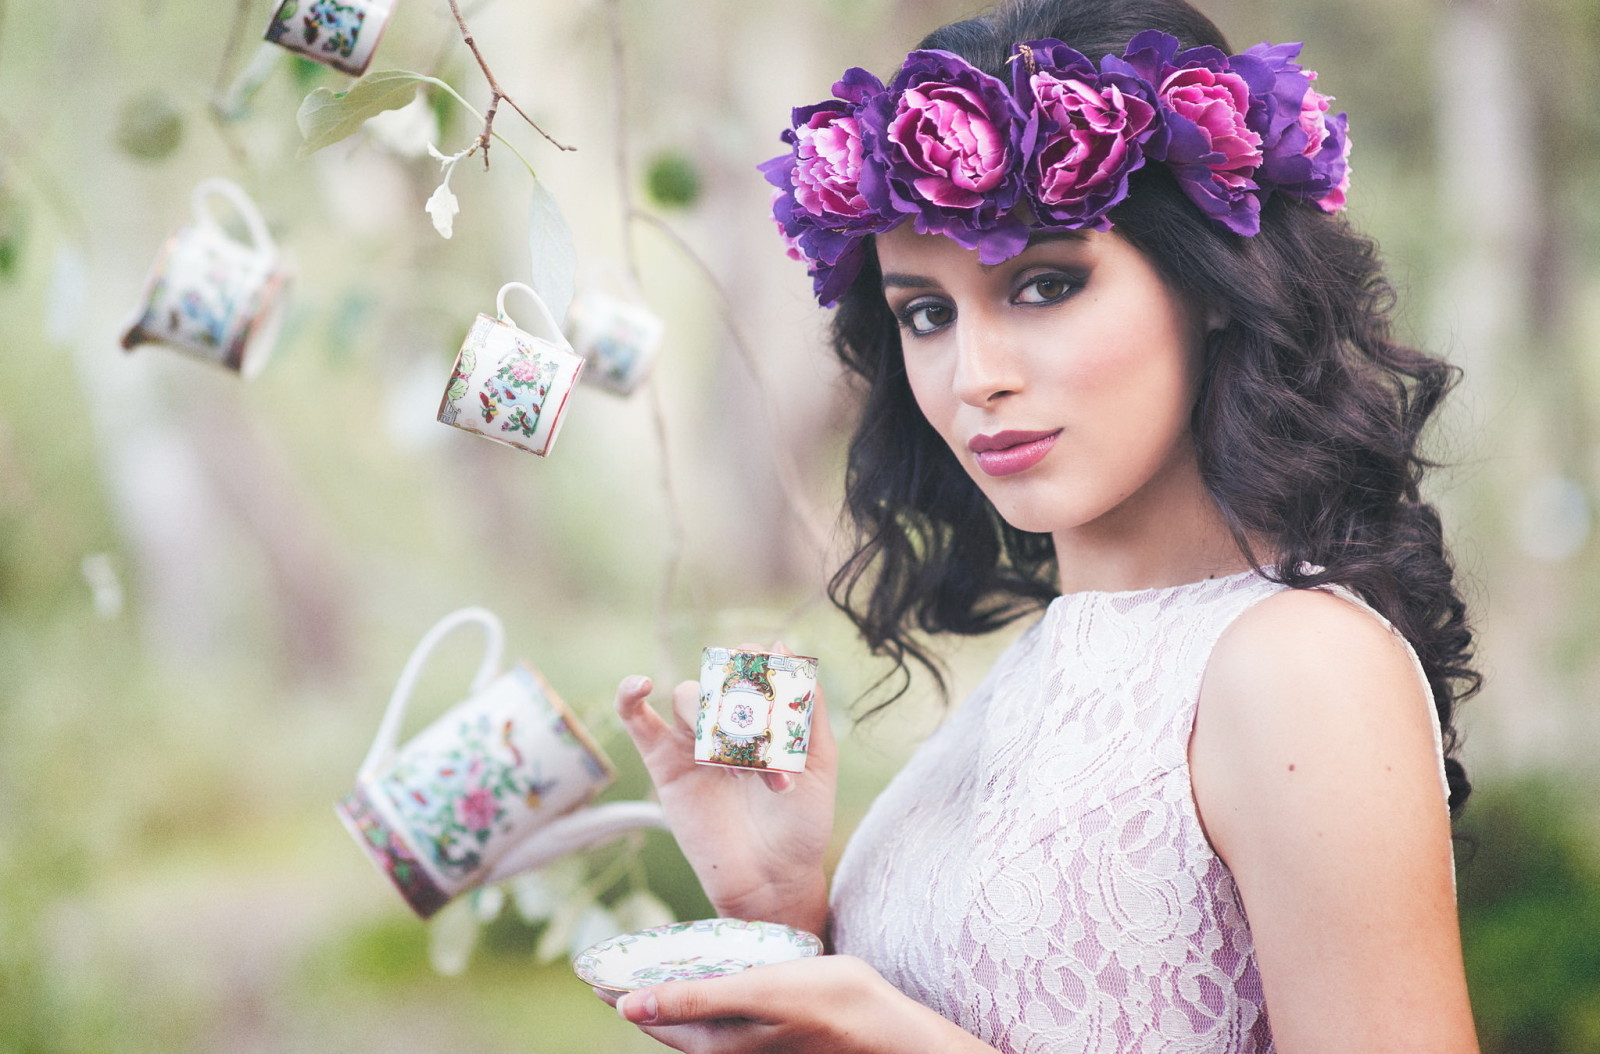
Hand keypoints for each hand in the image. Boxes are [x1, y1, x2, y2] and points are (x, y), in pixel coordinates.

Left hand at [594, 955, 995, 1053]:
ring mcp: (751, 1046)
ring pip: (694, 1021)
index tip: (590, 971)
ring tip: (649, 969)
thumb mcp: (759, 994)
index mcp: (717, 1043)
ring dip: (669, 996)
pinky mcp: (772, 1037)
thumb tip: (627, 1008)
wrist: (889, 1033)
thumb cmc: (829, 1007)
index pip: (650, 1017)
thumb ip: (696, 999)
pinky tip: (709, 978)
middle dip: (637, 995)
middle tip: (609, 966)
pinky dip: (703, 998)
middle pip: (668, 1021)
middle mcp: (728, 1051)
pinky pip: (721, 1018)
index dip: (618, 992)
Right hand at [613, 647, 835, 935]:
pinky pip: (636, 720)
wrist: (774, 879)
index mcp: (763, 714)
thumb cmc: (802, 823)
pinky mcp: (664, 764)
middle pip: (719, 677)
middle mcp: (726, 721)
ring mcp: (693, 740)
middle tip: (767, 749)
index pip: (752, 663)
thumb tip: (780, 643)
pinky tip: (641, 685)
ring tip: (742, 770)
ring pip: (689, 697)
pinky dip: (630, 696)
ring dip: (716, 725)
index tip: (779, 699)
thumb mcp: (819, 760)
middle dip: (745, 706)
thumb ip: (807, 705)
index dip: (763, 669)